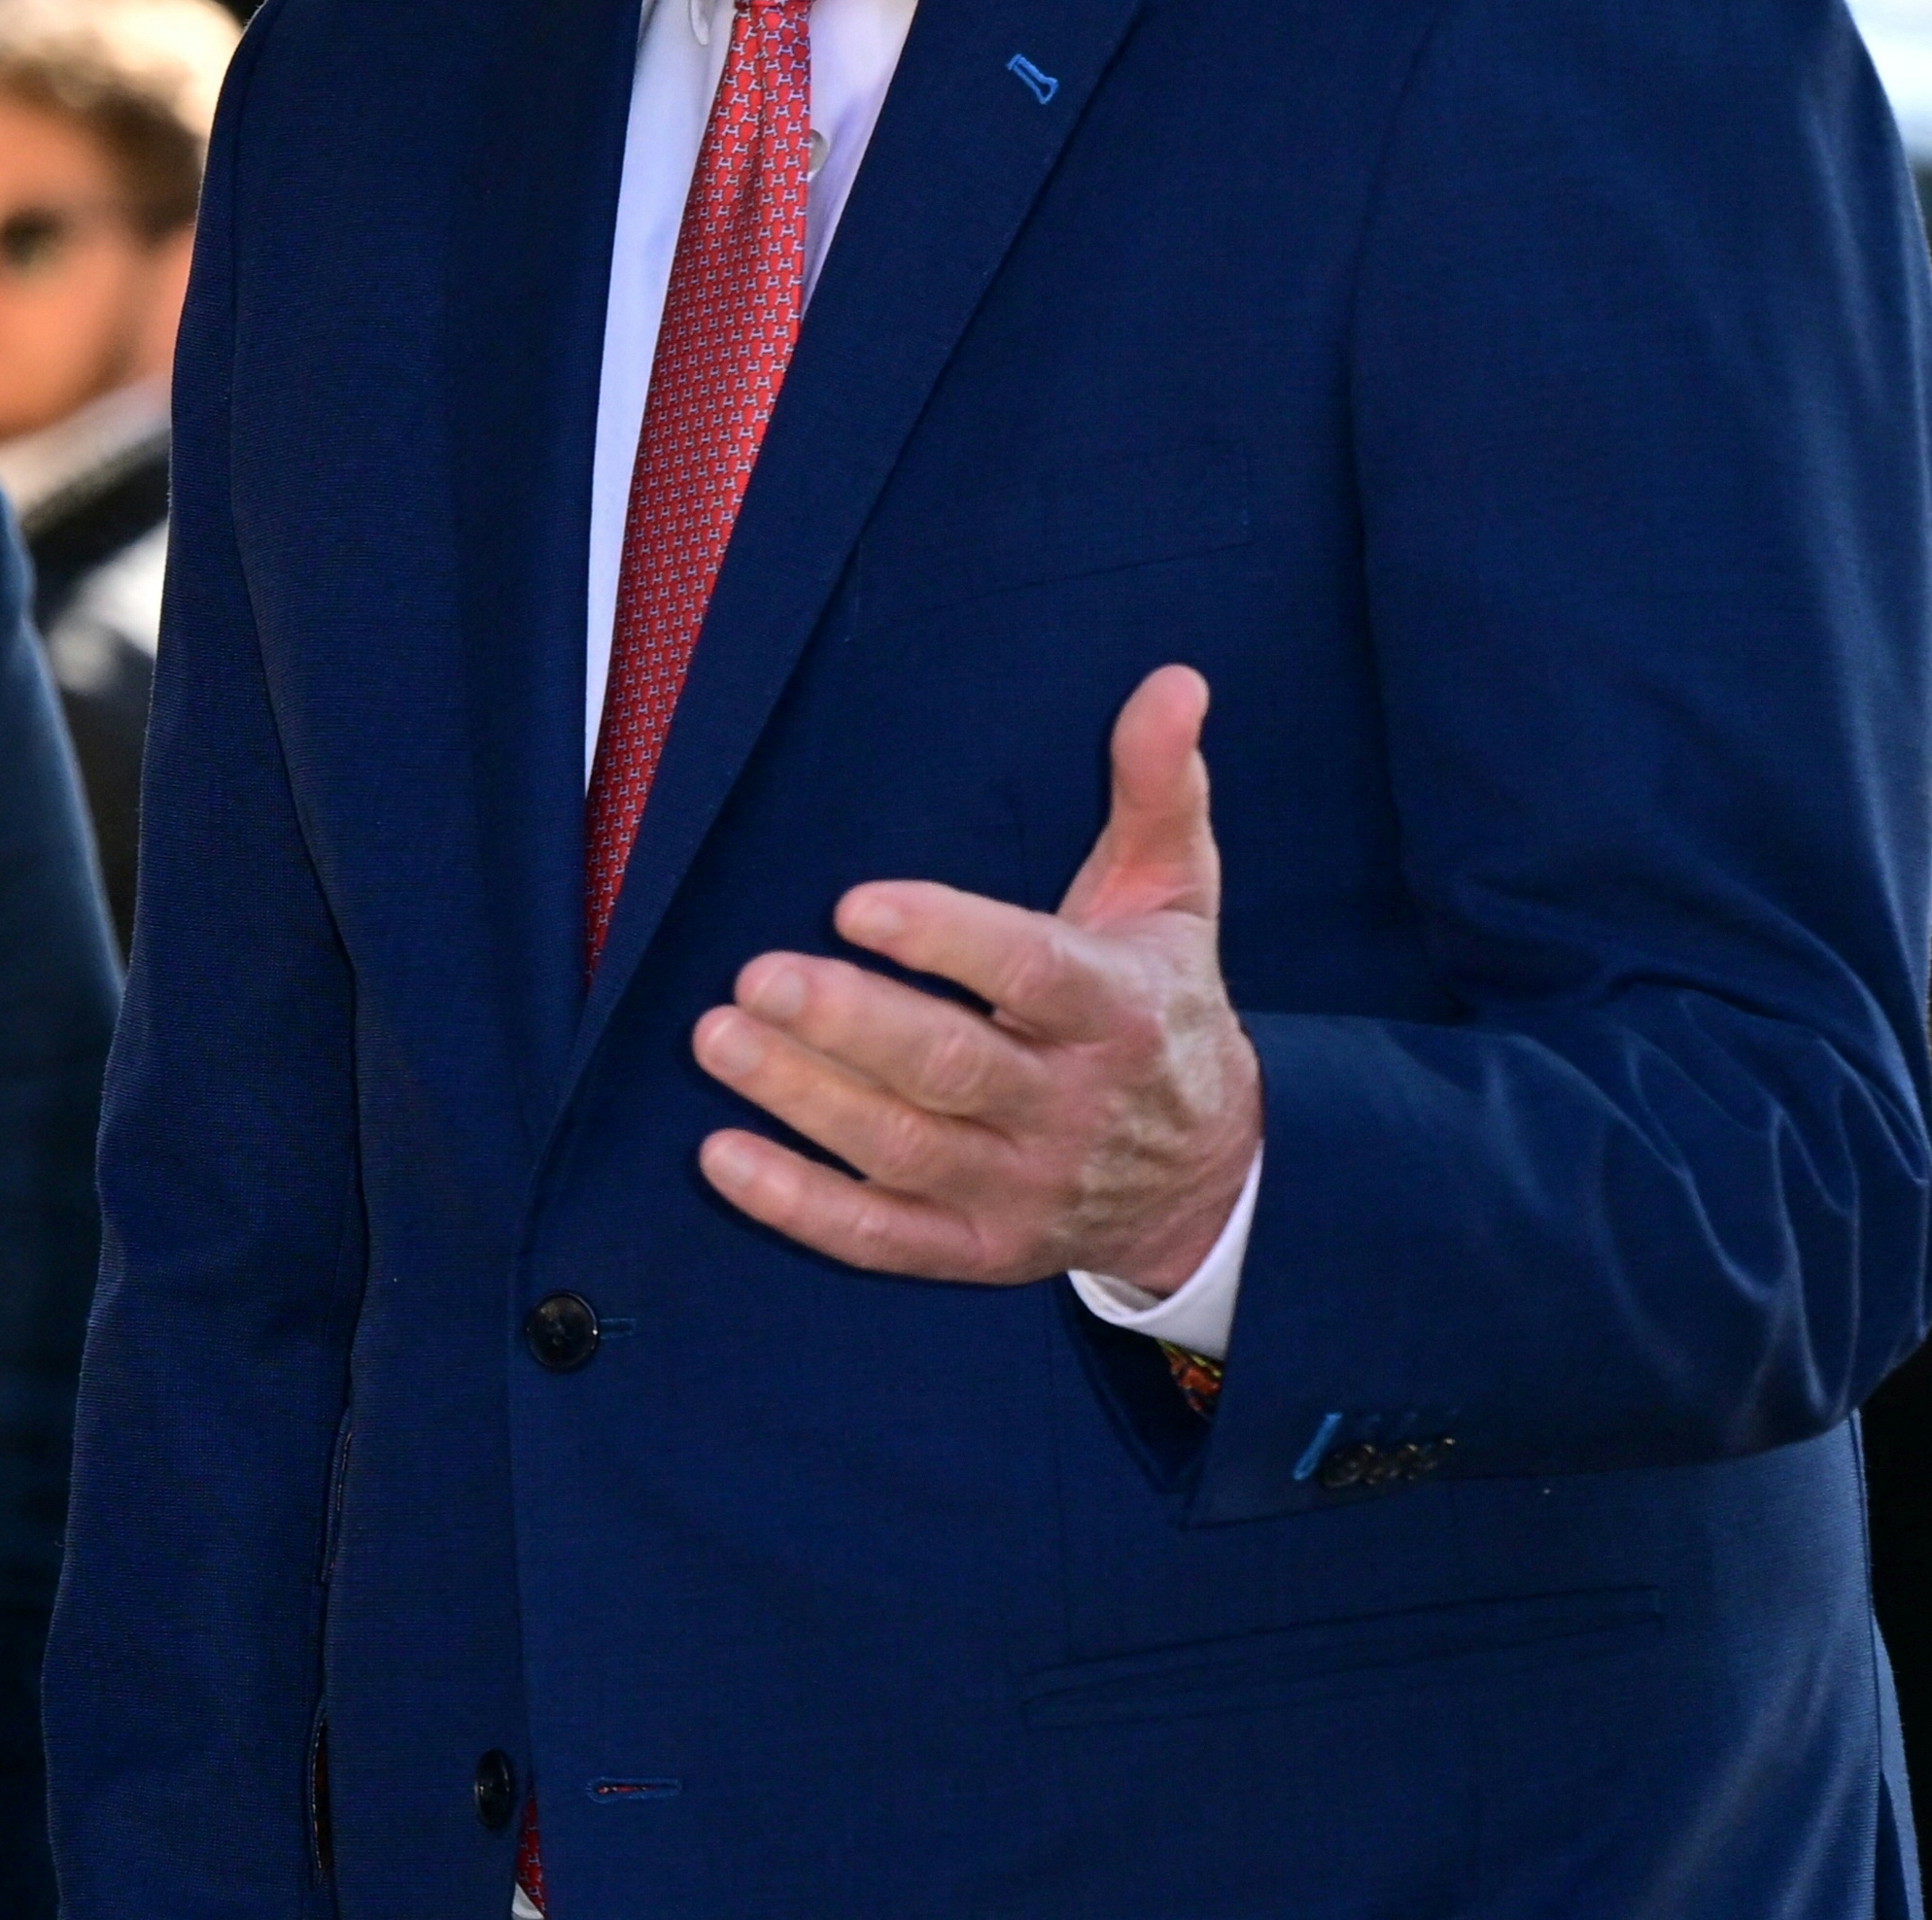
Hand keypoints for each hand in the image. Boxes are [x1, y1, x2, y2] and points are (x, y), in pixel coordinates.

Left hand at [690, 664, 1260, 1290]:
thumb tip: (1173, 681)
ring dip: (804, 1101)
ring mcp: (1022, 1187)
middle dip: (849, 1025)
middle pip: (953, 1070)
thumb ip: (1157, 788)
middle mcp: (1071, 1109)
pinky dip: (801, 1209)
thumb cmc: (1164, 1010)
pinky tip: (722, 1157)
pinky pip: (883, 1239)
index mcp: (1118, 1013)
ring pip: (905, 1151)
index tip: (853, 903)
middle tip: (755, 974)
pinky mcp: (980, 1249)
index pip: (1031, 975)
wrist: (1213, 1180)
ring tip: (718, 1037)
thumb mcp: (1176, 898)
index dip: (946, 940)